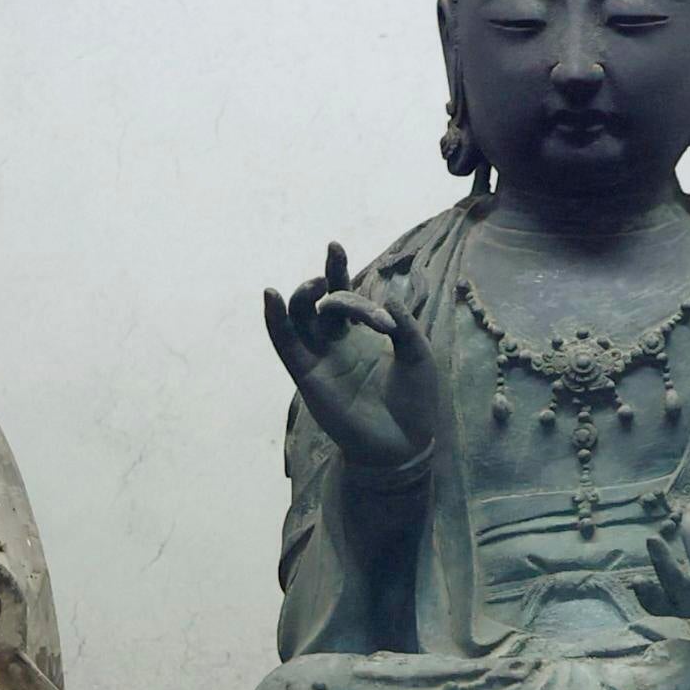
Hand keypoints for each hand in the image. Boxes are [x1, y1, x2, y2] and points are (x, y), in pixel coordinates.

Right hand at [260, 244, 438, 474]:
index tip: (333, 246)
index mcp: (361, 336)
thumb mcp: (419, 355)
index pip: (343, 295)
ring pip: (299, 318)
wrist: (405, 442)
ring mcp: (321, 359)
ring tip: (314, 283)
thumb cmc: (414, 401)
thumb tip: (387, 296)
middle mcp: (337, 344)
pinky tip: (271, 296)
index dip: (337, 270)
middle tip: (358, 304)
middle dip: (334, 288)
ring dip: (301, 295)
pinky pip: (286, 344)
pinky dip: (275, 320)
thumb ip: (405, 325)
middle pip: (322, 303)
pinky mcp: (308, 375)